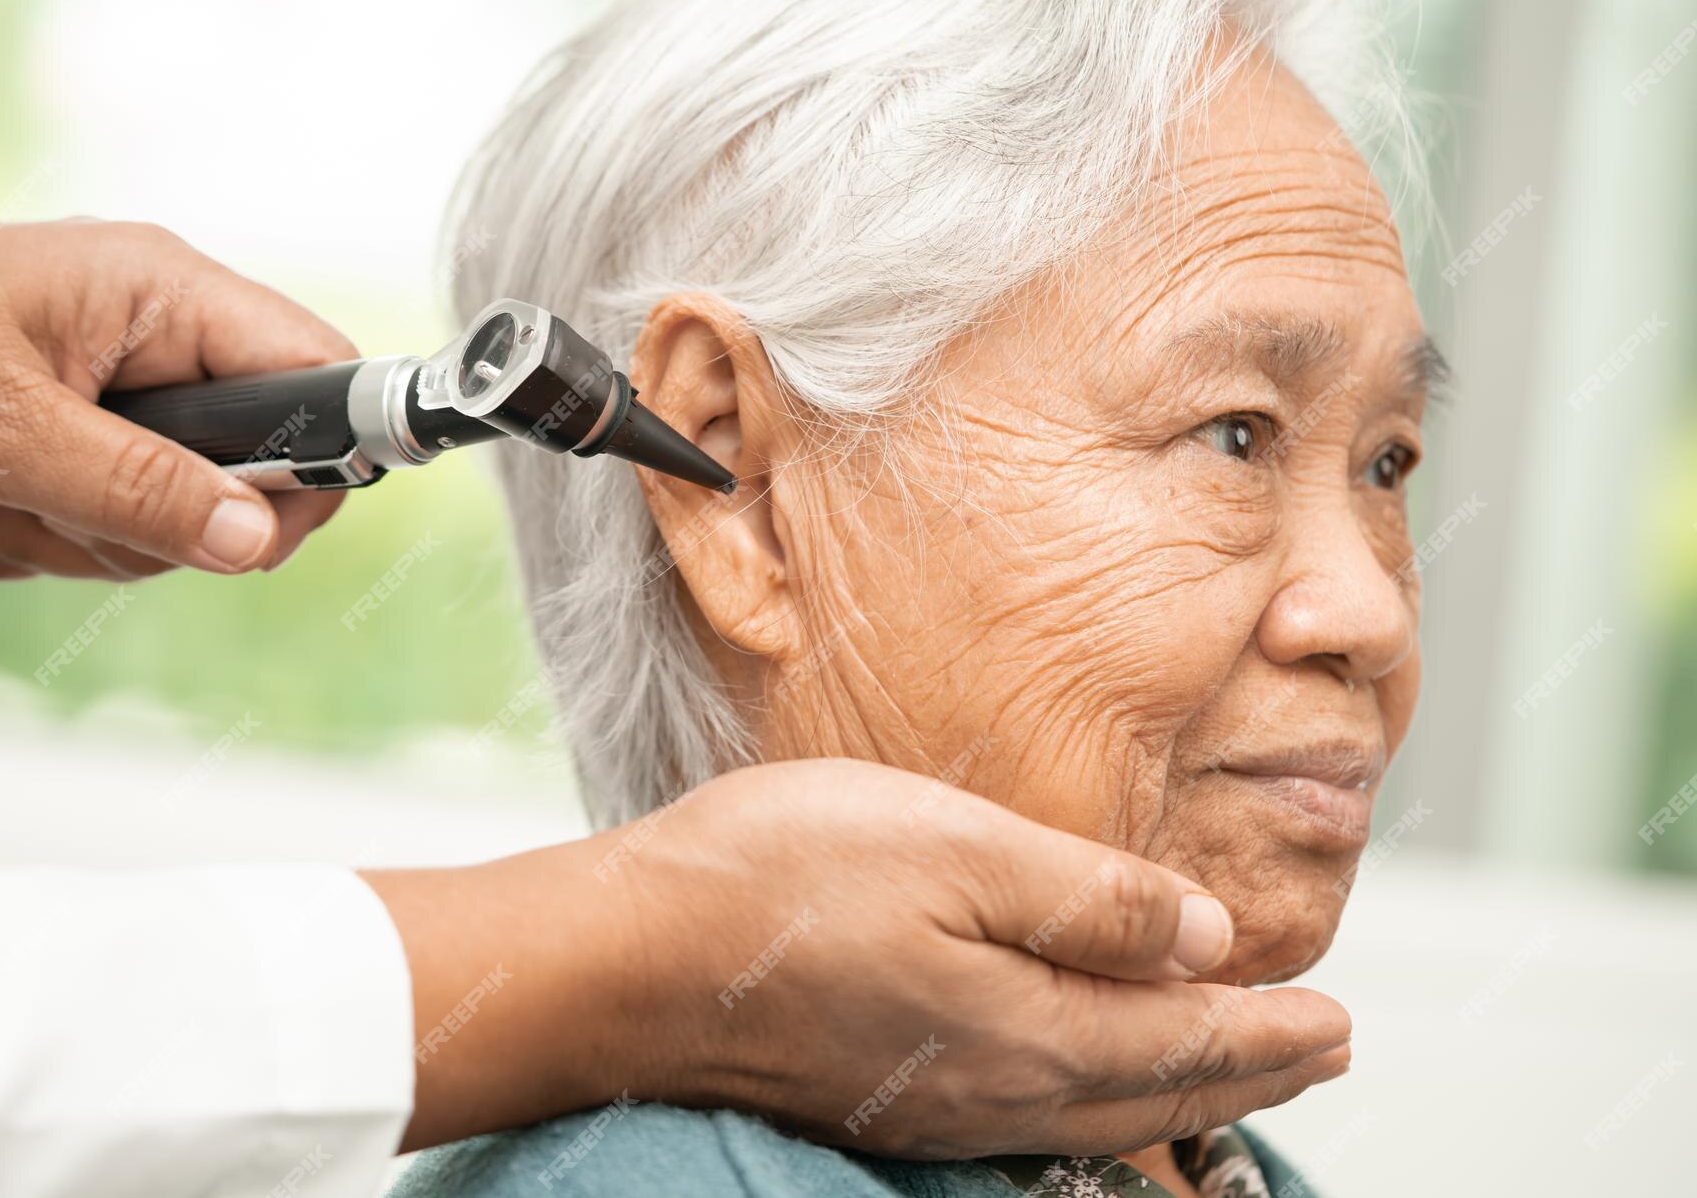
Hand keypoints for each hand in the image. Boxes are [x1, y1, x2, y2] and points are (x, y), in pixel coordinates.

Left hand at [0, 198, 356, 577]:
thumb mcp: (4, 432)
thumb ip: (139, 489)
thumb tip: (254, 538)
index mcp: (166, 292)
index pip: (319, 370)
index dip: (320, 459)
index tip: (252, 530)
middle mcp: (162, 330)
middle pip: (250, 470)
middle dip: (153, 521)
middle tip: (60, 505)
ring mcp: (129, 382)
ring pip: (177, 512)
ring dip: (82, 533)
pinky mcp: (93, 427)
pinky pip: (117, 521)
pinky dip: (47, 532)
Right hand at [366, 759, 1350, 1156]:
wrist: (629, 962)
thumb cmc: (781, 880)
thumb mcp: (956, 850)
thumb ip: (1091, 899)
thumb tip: (1211, 936)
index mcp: (1030, 1024)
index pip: (1187, 1034)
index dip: (1271, 1028)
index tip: (1339, 1022)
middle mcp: (995, 1088)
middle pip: (1154, 1085)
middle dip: (1245, 1069)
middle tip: (1320, 1053)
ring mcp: (935, 1105)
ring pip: (1096, 1110)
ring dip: (1177, 1088)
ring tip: (1227, 1072)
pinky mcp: (882, 1099)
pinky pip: (1030, 1119)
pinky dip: (1095, 1101)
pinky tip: (1081, 1085)